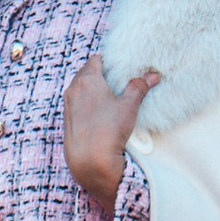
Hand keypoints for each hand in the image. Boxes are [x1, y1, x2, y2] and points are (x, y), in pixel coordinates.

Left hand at [63, 54, 160, 211]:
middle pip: (85, 73)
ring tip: (108, 96)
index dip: (107, 61)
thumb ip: (139, 87)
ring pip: (79, 89)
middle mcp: (73, 89)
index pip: (95, 60)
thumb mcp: (128, 106)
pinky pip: (76, 104)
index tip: (117, 66)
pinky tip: (98, 113)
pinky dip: (85, 103)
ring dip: (91, 89)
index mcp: (87, 80)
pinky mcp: (67, 120)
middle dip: (99, 74)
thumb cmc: (109, 130)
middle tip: (115, 80)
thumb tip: (153, 75)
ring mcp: (68, 105)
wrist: (89, 160)